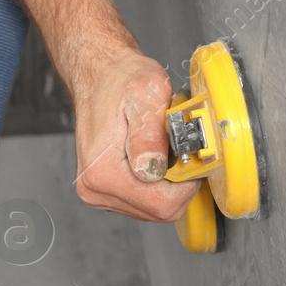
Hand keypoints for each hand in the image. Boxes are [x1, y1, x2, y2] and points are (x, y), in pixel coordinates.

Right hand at [72, 50, 198, 221]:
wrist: (100, 74)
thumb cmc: (122, 80)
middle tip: (179, 151)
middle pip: (158, 211)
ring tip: (163, 151)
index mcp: (103, 171)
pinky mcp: (102, 190)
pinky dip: (155, 185)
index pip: (162, 205)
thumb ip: (150, 134)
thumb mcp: (147, 94)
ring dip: (167, 185)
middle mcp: (95, 187)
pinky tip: (154, 158)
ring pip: (152, 209)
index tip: (190, 159)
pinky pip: (142, 202)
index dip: (187, 185)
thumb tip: (153, 169)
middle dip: (178, 185)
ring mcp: (97, 191)